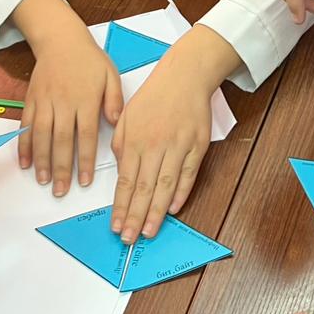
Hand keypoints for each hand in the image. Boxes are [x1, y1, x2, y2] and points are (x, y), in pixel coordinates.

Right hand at [20, 28, 122, 196]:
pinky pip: (25, 125)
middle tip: (61, 191)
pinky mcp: (31, 100)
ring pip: (41, 135)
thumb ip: (115, 100)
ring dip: (41, 160)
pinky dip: (24, 145)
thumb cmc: (89, 59)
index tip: (85, 181)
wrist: (60, 39)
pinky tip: (25, 162)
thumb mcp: (110, 75)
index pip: (86, 135)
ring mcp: (45, 101)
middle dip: (61, 168)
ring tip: (43, 181)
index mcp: (86, 99)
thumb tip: (116, 123)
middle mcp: (63, 102)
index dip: (86, 160)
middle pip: (61, 140)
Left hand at [110, 46, 215, 241]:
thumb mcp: (127, 116)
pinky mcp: (198, 146)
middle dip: (135, 216)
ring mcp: (179, 146)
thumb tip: (122, 172)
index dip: (121, 206)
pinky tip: (174, 210)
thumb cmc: (154, 96)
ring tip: (148, 231)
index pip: (126, 181)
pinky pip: (189, 174)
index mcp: (135, 139)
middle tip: (129, 238)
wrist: (185, 75)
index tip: (116, 225)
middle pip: (145, 188)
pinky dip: (182, 193)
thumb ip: (121, 145)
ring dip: (157, 212)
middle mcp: (156, 145)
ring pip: (166, 186)